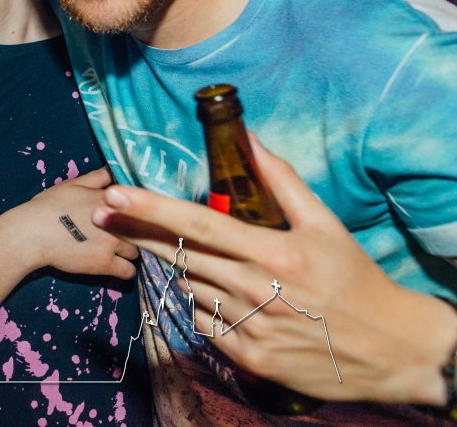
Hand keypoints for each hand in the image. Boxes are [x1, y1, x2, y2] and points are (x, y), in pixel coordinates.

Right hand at [9, 167, 138, 278]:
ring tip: (115, 250)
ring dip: (129, 251)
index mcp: (109, 198)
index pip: (138, 204)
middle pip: (141, 229)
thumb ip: (96, 178)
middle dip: (133, 233)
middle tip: (121, 235)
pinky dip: (124, 270)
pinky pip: (129, 271)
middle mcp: (116, 219)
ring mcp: (111, 243)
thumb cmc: (47, 207)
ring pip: (137, 251)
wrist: (30, 234)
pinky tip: (114, 265)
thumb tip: (113, 170)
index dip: (134, 211)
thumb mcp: (71, 185)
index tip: (129, 216)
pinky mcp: (104, 264)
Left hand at [90, 133, 456, 404]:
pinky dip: (201, 303)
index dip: (153, 208)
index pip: (199, 225)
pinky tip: (219, 293)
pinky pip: (203, 321)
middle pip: (179, 254)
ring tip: (191, 254)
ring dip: (179, 266)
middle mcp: (257, 291)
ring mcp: (249, 328)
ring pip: (189, 286)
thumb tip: (250, 139)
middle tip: (106, 214)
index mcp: (274, 253)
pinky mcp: (246, 358)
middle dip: (138, 231)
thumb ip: (282, 181)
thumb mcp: (326, 225)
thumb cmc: (356, 280)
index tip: (117, 193)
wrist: (390, 351)